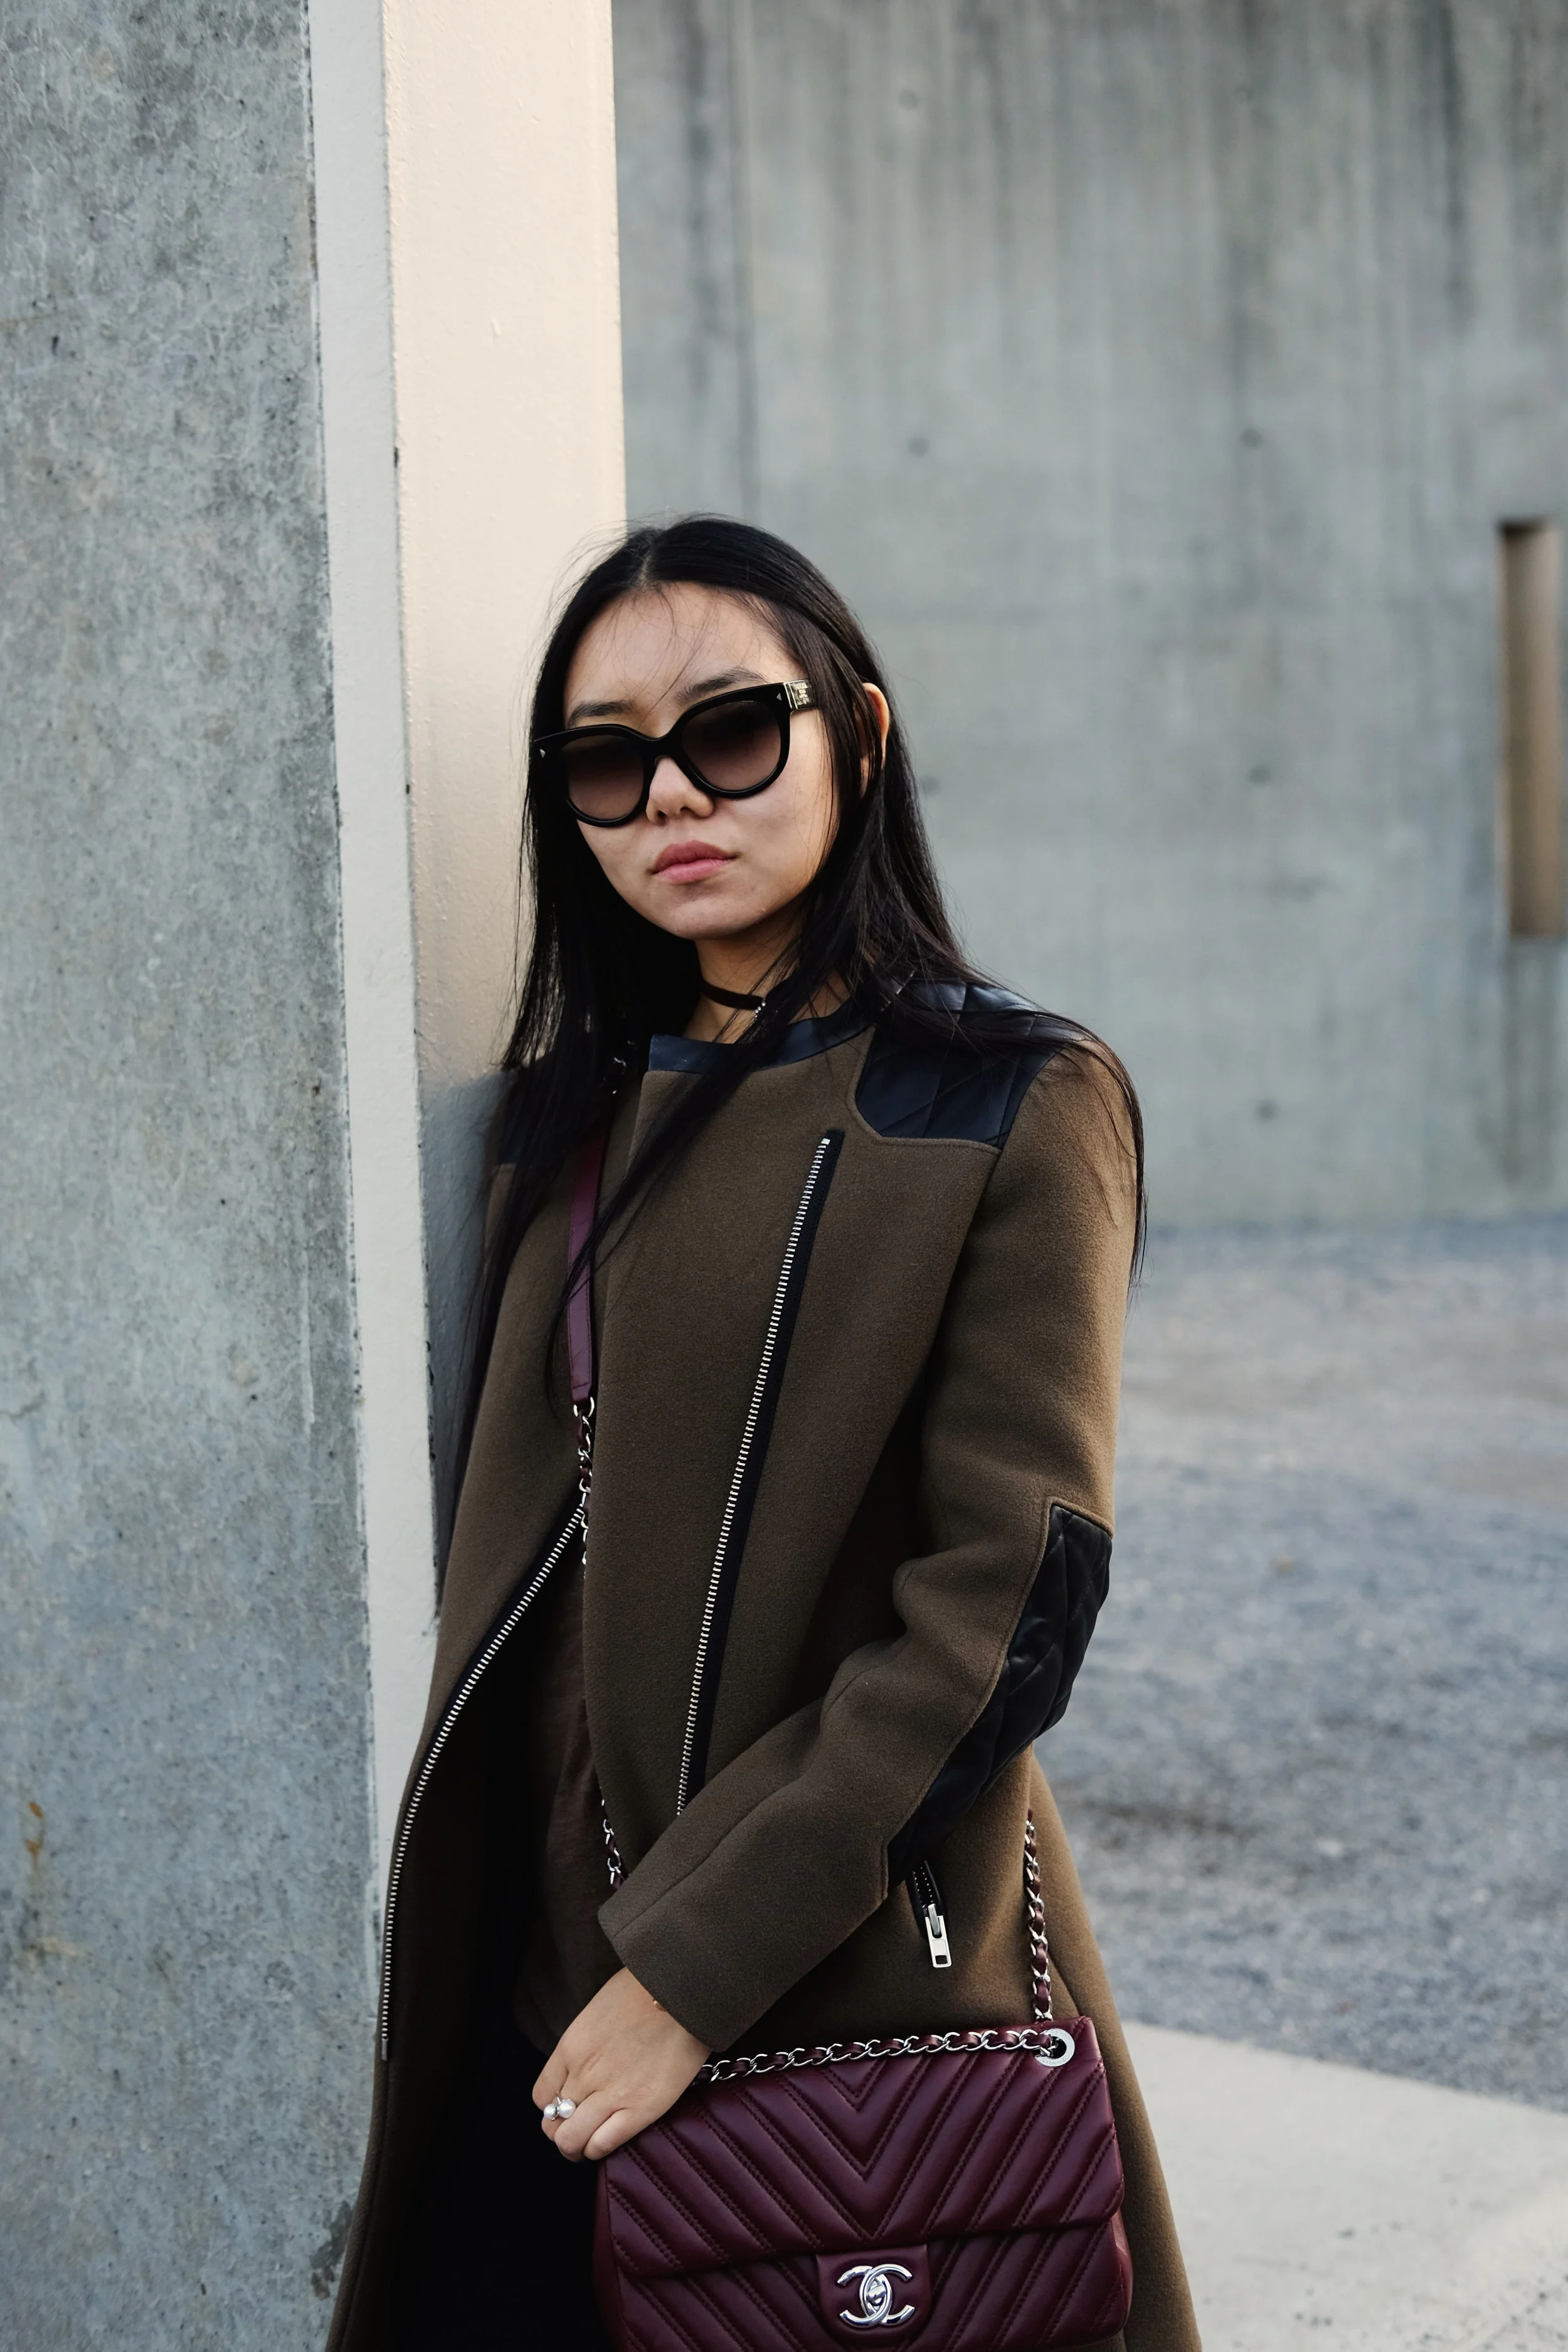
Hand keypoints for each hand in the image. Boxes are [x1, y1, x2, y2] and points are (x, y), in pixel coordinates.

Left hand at [534, 1967, 708, 2161]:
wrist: (682, 1991)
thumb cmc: (646, 1989)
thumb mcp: (600, 2010)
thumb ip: (588, 2041)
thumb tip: (590, 2057)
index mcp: (571, 2047)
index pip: (542, 2095)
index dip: (553, 2107)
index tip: (567, 2108)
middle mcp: (583, 2074)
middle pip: (552, 2123)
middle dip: (561, 2132)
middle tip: (578, 2130)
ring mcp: (610, 2094)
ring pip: (572, 2141)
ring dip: (577, 2148)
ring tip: (589, 2144)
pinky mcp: (640, 2109)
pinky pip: (603, 2144)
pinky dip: (599, 2149)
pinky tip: (608, 2140)